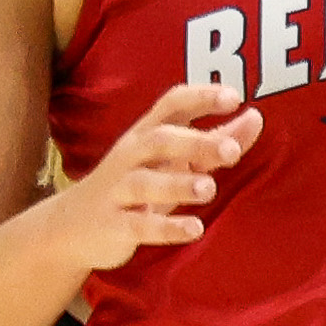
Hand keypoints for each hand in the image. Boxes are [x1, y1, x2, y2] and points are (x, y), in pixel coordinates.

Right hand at [46, 84, 257, 271]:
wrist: (70, 227)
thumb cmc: (136, 185)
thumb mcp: (175, 161)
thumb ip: (215, 140)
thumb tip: (255, 117)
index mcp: (147, 136)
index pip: (171, 105)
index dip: (200, 97)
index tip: (234, 96)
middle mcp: (131, 158)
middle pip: (159, 141)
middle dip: (195, 143)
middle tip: (232, 150)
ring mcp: (119, 191)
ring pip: (145, 182)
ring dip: (179, 184)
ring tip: (210, 188)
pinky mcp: (113, 225)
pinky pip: (138, 225)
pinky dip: (166, 228)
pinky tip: (194, 229)